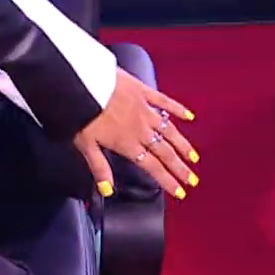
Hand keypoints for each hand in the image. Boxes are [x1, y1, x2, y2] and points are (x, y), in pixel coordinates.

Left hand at [72, 70, 197, 200]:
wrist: (82, 83)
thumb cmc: (81, 113)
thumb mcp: (86, 145)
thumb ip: (99, 168)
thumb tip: (107, 190)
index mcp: (127, 144)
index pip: (152, 167)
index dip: (168, 181)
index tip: (180, 192)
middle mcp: (141, 130)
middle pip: (165, 152)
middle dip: (181, 168)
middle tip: (193, 179)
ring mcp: (145, 110)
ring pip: (169, 131)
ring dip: (183, 145)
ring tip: (193, 156)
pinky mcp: (143, 91)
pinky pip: (165, 102)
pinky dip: (178, 109)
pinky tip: (189, 116)